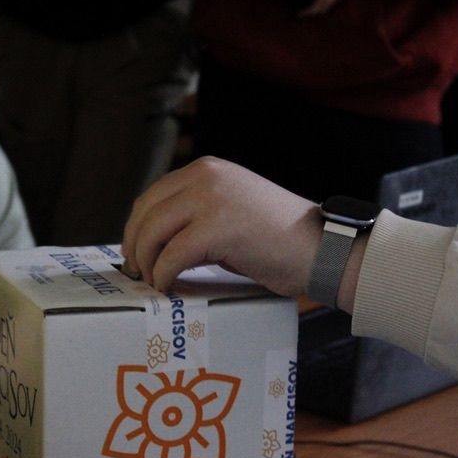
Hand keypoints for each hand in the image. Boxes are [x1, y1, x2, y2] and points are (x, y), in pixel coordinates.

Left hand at [122, 156, 319, 295]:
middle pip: (145, 213)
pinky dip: (164, 276)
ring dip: (147, 264)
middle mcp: (205, 177)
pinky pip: (172, 256)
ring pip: (152, 233)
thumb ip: (198, 213)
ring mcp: (210, 200)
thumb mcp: (232, 208)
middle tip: (138, 273)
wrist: (322, 248)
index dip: (136, 228)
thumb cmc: (281, 238)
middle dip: (135, 247)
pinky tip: (169, 287)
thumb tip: (158, 240)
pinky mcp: (216, 228)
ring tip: (154, 283)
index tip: (136, 253)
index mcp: (207, 170)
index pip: (152, 196)